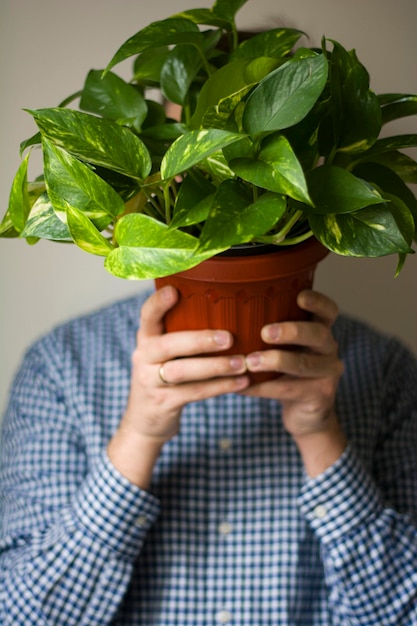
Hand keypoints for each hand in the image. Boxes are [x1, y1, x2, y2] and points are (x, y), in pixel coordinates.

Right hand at [107, 286, 248, 486]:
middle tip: (229, 337)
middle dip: (199, 340)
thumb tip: (223, 305)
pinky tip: (242, 382)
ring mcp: (151, 382)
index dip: (158, 303)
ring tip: (242, 363)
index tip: (174, 290)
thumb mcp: (163, 353)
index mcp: (146, 339)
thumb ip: (181, 333)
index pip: (147, 316)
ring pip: (182, 372)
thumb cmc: (164, 377)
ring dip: (215, 367)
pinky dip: (220, 387)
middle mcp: (144, 357)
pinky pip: (194, 393)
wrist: (144, 422)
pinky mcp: (163, 403)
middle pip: (168, 345)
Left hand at [243, 290, 345, 475]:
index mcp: (320, 331)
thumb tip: (226, 313)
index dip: (317, 302)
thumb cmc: (286, 372)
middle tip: (265, 332)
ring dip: (274, 361)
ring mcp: (327, 374)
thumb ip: (270, 332)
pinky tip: (242, 386)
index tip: (300, 296)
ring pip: (303, 364)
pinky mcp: (318, 396)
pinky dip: (263, 387)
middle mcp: (329, 349)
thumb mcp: (285, 349)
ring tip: (249, 362)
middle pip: (318, 334)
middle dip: (291, 331)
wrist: (306, 415)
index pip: (328, 311)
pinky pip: (288, 390)